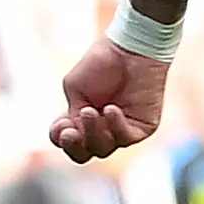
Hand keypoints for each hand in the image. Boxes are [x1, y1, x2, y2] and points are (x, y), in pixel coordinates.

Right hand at [51, 38, 168, 162]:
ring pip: (103, 149)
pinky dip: (115, 126)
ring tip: (91, 110)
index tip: (61, 123)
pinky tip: (110, 109)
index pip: (68, 142)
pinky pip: (126, 138)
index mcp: (82, 120)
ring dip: (93, 132)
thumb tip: (74, 133)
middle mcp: (102, 129)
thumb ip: (71, 114)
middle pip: (84, 154)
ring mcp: (122, 130)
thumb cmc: (100, 64)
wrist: (128, 49)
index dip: (61, 139)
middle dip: (74, 146)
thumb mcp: (75, 90)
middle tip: (70, 132)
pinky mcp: (142, 127)